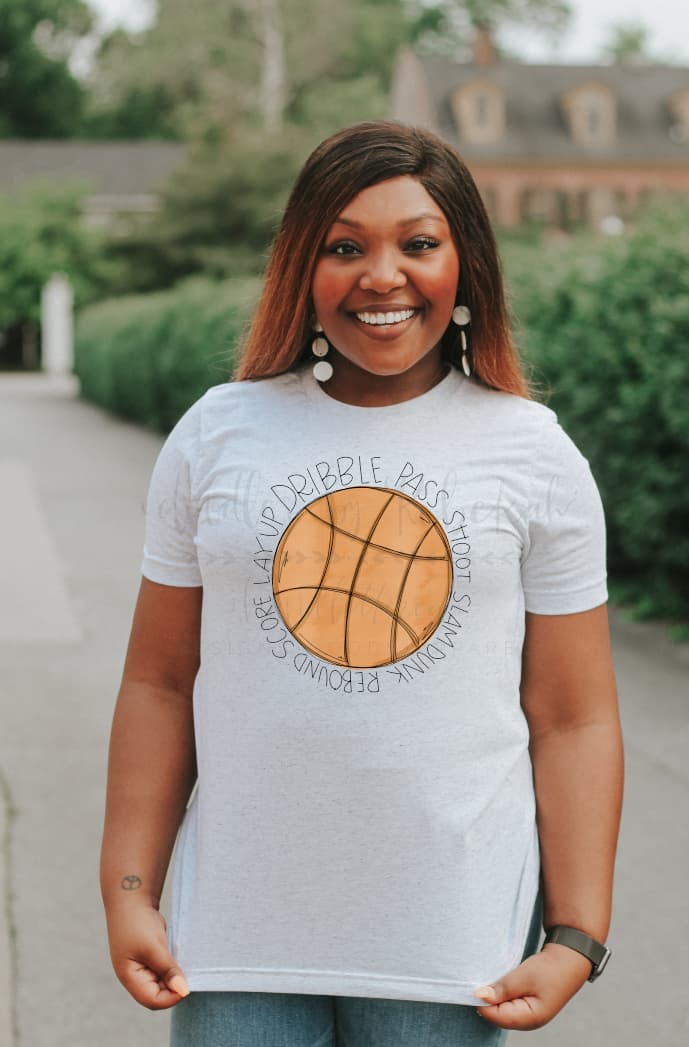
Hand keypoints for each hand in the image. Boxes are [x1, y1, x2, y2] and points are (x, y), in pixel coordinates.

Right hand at [105, 902, 189, 1009]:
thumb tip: (183, 991)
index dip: (170, 997)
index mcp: (129, 977)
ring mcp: (141, 967)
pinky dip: (172, 968)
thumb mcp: (154, 947)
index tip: (187, 986)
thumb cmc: (137, 923)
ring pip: (162, 983)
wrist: (131, 899)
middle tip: (189, 974)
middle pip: (157, 994)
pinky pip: (163, 970)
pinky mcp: (149, 957)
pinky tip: (180, 958)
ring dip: (174, 977)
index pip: (152, 1000)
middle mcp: (134, 976)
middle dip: (173, 988)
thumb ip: (168, 970)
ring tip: (184, 965)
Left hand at [474, 943, 592, 1029]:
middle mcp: (529, 1021)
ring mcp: (529, 1014)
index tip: (471, 985)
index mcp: (530, 1018)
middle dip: (487, 1000)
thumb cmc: (549, 968)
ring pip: (501, 1011)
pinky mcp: (528, 1005)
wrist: (569, 958)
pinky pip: (507, 1005)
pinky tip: (497, 985)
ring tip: (489, 980)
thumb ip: (502, 989)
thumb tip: (479, 997)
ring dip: (494, 997)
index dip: (482, 1002)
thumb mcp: (523, 976)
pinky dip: (500, 995)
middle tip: (478, 980)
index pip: (496, 1016)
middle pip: (497, 1016)